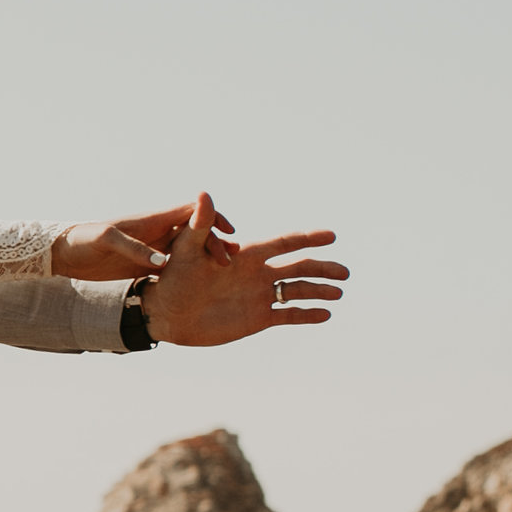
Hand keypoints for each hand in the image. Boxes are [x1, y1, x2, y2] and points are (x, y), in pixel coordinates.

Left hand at [49, 202, 226, 279]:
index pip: (190, 213)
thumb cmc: (83, 241)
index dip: (212, 218)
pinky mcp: (144, 266)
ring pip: (187, 251)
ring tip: (222, 274)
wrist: (65, 254)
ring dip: (204, 259)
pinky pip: (173, 268)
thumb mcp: (107, 241)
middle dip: (214, 244)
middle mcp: (155, 233)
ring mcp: (152, 249)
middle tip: (228, 263)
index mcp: (150, 221)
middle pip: (194, 234)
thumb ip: (135, 250)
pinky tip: (198, 287)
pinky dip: (188, 274)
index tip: (229, 233)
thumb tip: (163, 262)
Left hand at [141, 194, 345, 345]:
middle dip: (322, 268)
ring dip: (319, 291)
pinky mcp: (256, 318)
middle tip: (346, 272)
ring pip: (296, 291)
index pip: (284, 243)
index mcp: (247, 255)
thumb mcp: (187, 250)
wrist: (165, 314)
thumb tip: (203, 193)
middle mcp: (257, 273)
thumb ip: (200, 224)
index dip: (307, 239)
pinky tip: (325, 314)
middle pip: (298, 267)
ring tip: (340, 293)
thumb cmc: (172, 278)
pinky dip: (306, 315)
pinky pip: (288, 315)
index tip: (331, 235)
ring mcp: (258, 296)